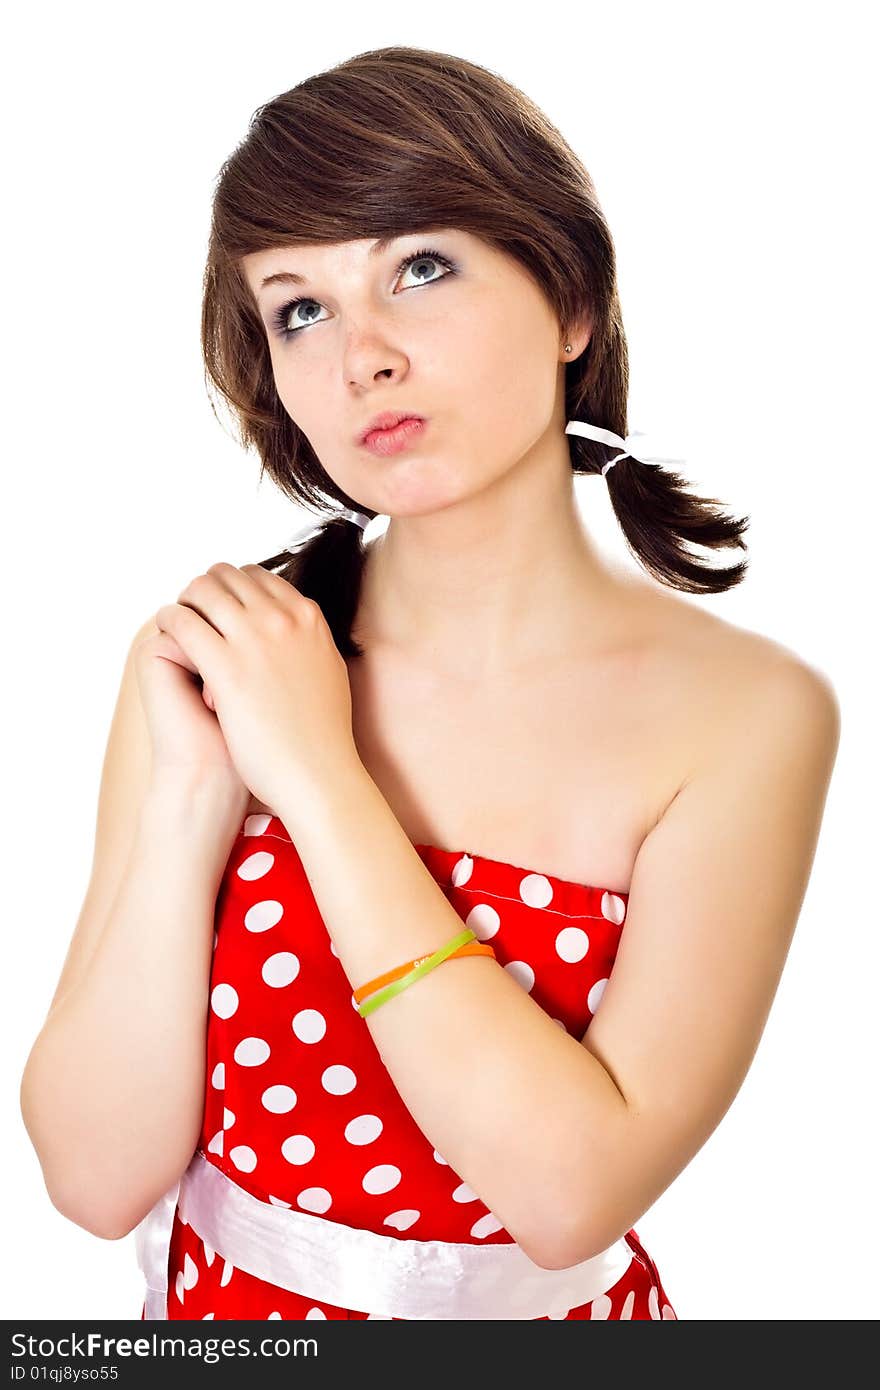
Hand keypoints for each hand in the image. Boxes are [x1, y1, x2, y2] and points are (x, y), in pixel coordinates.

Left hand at [153, 563, 362, 811]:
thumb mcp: (329, 671)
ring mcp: (254, 639)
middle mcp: (282, 619)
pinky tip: (167, 634)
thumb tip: (302, 631)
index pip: (259, 577)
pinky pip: (182, 621)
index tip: (221, 606)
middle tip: (195, 613)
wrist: (317, 773)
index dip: (234, 588)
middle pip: (228, 576)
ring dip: (186, 601)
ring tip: (178, 622)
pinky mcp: (224, 666)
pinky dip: (169, 620)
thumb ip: (311, 643)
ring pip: (202, 589)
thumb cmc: (323, 736)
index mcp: (309, 617)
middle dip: (207, 590)